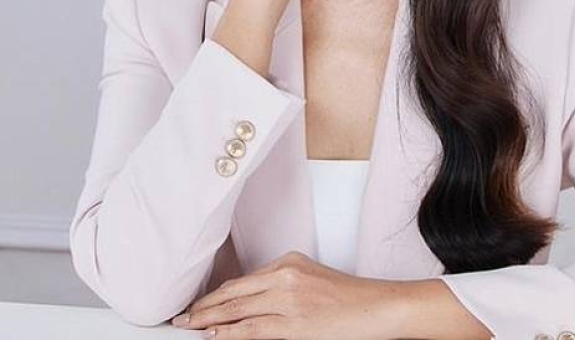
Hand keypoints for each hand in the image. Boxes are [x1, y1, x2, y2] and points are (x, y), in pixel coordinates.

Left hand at [170, 250, 398, 338]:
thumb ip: (280, 286)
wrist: (375, 308)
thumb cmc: (347, 298)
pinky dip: (231, 332)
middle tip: (181, 317)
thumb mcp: (310, 280)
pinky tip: (214, 335)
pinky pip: (254, 328)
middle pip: (234, 292)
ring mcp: (289, 298)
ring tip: (189, 328)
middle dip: (204, 306)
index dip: (216, 295)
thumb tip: (248, 305)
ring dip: (209, 320)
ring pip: (238, 310)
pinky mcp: (295, 322)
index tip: (198, 304)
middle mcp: (285, 275)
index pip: (242, 280)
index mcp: (288, 261)